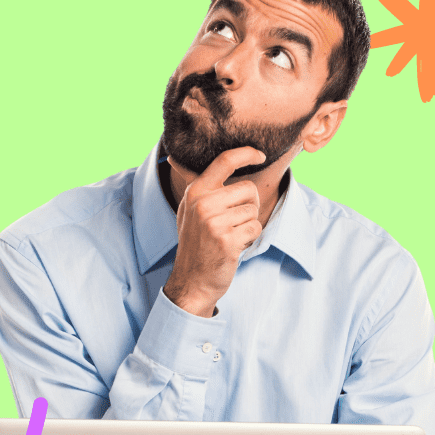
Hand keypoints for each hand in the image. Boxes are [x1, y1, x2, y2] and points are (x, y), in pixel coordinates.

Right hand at [163, 147, 265, 316]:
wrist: (192, 281)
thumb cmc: (195, 244)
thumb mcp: (187, 210)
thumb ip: (193, 186)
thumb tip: (174, 159)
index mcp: (195, 192)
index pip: (225, 161)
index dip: (246, 153)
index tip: (260, 155)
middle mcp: (203, 203)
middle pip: (248, 189)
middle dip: (249, 206)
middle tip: (233, 223)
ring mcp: (214, 222)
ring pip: (253, 210)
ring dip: (248, 226)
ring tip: (230, 236)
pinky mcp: (227, 240)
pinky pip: (255, 228)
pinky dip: (250, 239)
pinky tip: (234, 247)